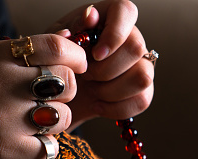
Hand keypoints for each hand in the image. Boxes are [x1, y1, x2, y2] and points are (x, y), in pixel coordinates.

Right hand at [0, 33, 86, 158]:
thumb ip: (21, 56)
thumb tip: (71, 46)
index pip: (55, 46)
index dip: (75, 56)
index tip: (77, 66)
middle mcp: (0, 82)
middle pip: (66, 82)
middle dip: (66, 93)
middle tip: (48, 101)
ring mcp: (4, 117)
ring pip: (63, 116)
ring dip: (55, 123)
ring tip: (33, 126)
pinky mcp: (6, 149)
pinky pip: (51, 148)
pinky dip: (44, 150)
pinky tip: (26, 146)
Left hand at [48, 0, 154, 127]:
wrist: (60, 95)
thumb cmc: (57, 63)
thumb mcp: (55, 46)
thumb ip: (70, 30)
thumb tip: (90, 17)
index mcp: (107, 19)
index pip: (126, 11)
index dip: (114, 34)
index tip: (95, 55)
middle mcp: (130, 38)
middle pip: (136, 48)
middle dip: (104, 70)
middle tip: (84, 76)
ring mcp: (140, 64)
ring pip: (142, 77)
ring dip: (110, 90)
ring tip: (91, 90)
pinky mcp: (142, 90)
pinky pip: (142, 101)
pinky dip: (116, 108)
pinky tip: (98, 105)